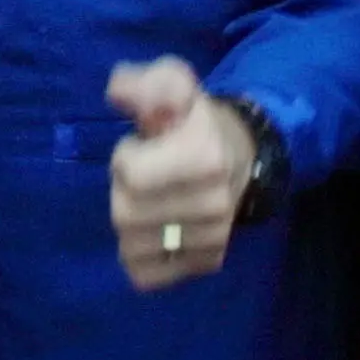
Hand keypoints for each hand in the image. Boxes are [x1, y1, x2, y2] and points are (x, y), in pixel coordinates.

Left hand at [105, 56, 250, 290]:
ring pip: (132, 247)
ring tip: (150, 200)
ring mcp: (212, 238)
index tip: (141, 148)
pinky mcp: (206, 263)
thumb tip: (119, 91)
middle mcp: (212, 203)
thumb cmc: (193, 121)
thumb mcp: (172, 85)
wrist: (241, 156)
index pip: (131, 175)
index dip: (125, 158)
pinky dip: (138, 256)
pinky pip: (147, 275)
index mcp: (204, 156)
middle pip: (126, 214)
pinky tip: (152, 231)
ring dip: (128, 224)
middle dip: (123, 192)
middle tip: (143, 177)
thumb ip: (147, 84)